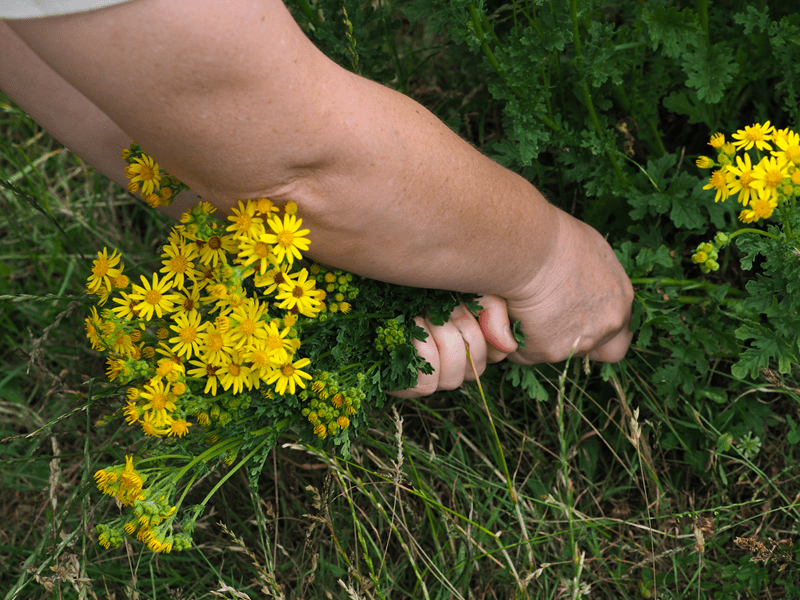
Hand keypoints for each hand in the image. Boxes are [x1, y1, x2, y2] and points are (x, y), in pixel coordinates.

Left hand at [388, 295, 516, 398]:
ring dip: (439, 340)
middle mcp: (460, 368)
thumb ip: (495, 311)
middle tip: (440, 305)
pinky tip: (411, 331)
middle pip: (476, 364)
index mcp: (478, 347)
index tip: (462, 302)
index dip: (483, 328)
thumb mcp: (471, 287)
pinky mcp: (407, 386)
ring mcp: (434, 379)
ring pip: (452, 379)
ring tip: (422, 316)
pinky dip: (421, 355)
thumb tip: (508, 346)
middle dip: (458, 327)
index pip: (498, 353)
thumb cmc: (430, 286)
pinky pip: (425, 386)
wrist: (384, 286)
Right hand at [503, 209, 633, 364]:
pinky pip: (523, 352)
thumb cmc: (552, 238)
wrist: (529, 249)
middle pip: (584, 349)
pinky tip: (506, 311)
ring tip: (517, 304)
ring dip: (534, 335)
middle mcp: (606, 325)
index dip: (597, 337)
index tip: (577, 327)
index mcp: (621, 300)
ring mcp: (578, 341)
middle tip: (540, 320)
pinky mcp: (547, 351)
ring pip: (551, 350)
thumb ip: (592, 278)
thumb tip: (578, 286)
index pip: (618, 339)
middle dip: (562, 339)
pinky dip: (512, 336)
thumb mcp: (588, 251)